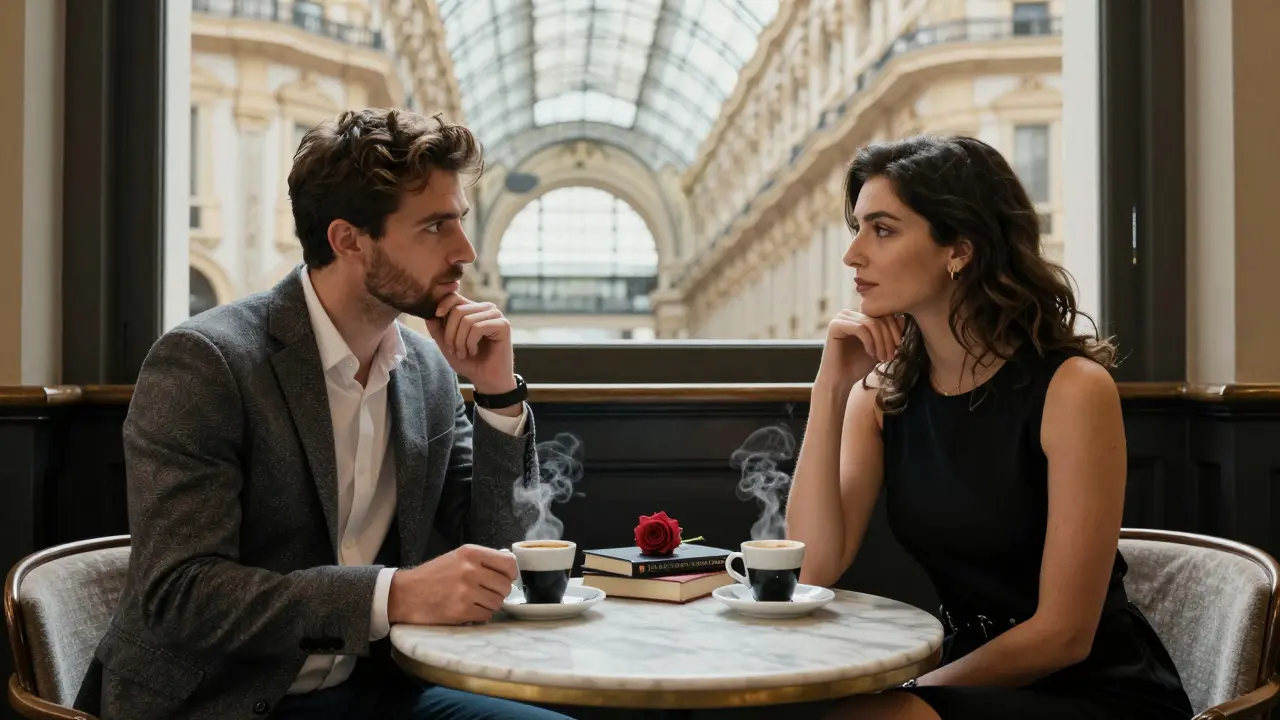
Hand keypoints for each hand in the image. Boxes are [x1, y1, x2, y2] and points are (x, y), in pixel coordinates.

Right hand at [387, 544, 517, 625]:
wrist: (405, 594)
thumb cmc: (432, 576)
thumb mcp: (456, 557)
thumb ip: (481, 560)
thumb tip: (509, 568)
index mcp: (471, 553)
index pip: (508, 563)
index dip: (511, 574)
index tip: (506, 578)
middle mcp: (470, 570)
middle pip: (505, 585)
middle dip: (499, 592)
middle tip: (486, 593)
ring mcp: (466, 591)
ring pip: (497, 602)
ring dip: (489, 604)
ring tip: (475, 601)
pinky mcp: (461, 610)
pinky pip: (486, 615)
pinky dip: (480, 615)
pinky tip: (468, 610)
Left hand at [425, 294, 516, 394]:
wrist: (487, 380)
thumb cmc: (469, 362)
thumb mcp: (447, 344)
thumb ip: (437, 328)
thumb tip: (428, 312)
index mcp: (474, 309)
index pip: (455, 296)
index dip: (443, 305)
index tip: (436, 316)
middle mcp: (486, 308)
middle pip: (458, 310)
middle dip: (450, 334)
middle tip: (454, 350)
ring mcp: (496, 315)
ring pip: (467, 320)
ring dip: (460, 342)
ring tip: (463, 353)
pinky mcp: (504, 325)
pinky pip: (477, 328)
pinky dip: (471, 343)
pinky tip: (474, 351)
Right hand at [817, 310, 905, 385]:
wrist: (840, 382)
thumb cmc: (858, 366)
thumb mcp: (880, 348)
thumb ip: (889, 334)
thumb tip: (903, 318)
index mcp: (858, 316)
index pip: (884, 315)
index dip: (895, 331)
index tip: (898, 349)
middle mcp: (848, 313)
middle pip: (879, 318)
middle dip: (888, 339)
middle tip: (890, 357)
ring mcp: (840, 318)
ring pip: (872, 323)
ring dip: (881, 342)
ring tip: (881, 358)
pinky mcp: (835, 326)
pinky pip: (860, 328)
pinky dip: (869, 342)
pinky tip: (870, 353)